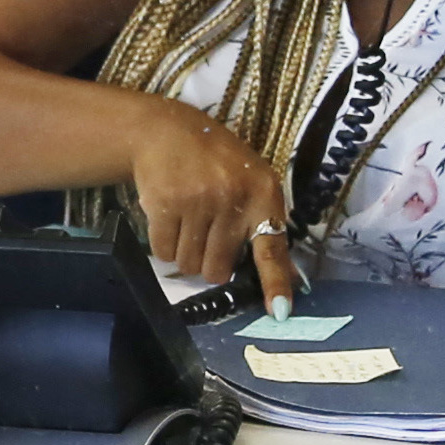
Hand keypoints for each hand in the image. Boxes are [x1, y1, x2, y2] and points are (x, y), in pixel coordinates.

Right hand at [125, 96, 294, 295]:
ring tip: (187, 225)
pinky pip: (163, 253)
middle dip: (209, 265)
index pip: (272, 248)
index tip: (280, 312)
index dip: (275, 283)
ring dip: (185, 255)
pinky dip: (164, 246)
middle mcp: (233, 199)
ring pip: (189, 265)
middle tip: (205, 241)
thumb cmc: (214, 160)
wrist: (166, 131)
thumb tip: (281, 278)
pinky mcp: (166, 205)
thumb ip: (263, 222)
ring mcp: (199, 202)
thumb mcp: (250, 180)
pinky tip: (169, 221)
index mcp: (263, 194)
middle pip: (218, 269)